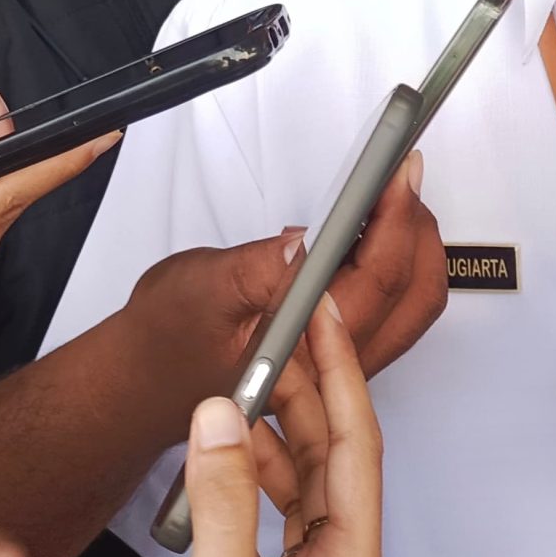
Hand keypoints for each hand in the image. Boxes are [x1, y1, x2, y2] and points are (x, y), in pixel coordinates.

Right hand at [121, 153, 445, 416]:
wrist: (139, 383)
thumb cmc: (164, 343)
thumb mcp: (203, 288)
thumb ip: (260, 267)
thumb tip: (310, 239)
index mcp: (304, 353)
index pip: (377, 282)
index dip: (397, 219)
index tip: (398, 173)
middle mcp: (331, 368)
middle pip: (413, 299)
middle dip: (416, 229)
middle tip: (402, 175)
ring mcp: (338, 365)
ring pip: (409, 308)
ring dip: (412, 247)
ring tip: (394, 196)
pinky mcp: (332, 356)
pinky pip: (390, 313)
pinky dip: (395, 265)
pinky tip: (377, 233)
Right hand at [157, 299, 382, 556]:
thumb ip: (221, 505)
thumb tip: (221, 416)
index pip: (356, 448)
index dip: (342, 375)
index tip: (327, 317)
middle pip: (334, 456)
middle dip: (311, 389)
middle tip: (285, 328)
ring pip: (305, 480)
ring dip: (279, 426)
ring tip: (249, 375)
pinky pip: (278, 510)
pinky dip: (254, 469)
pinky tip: (230, 445)